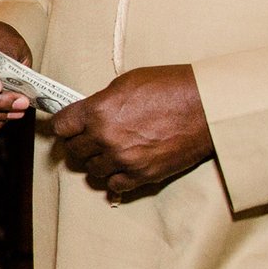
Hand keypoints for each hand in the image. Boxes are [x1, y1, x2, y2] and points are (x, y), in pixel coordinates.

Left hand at [48, 64, 212, 197]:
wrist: (207, 106)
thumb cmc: (170, 88)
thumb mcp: (127, 83)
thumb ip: (101, 101)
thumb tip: (88, 114)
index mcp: (97, 111)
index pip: (61, 126)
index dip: (65, 125)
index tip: (70, 126)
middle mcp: (105, 137)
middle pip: (74, 150)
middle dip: (80, 143)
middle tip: (91, 138)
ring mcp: (123, 159)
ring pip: (92, 170)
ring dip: (98, 161)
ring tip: (110, 151)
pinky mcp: (142, 175)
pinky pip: (114, 184)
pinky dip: (115, 177)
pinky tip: (123, 166)